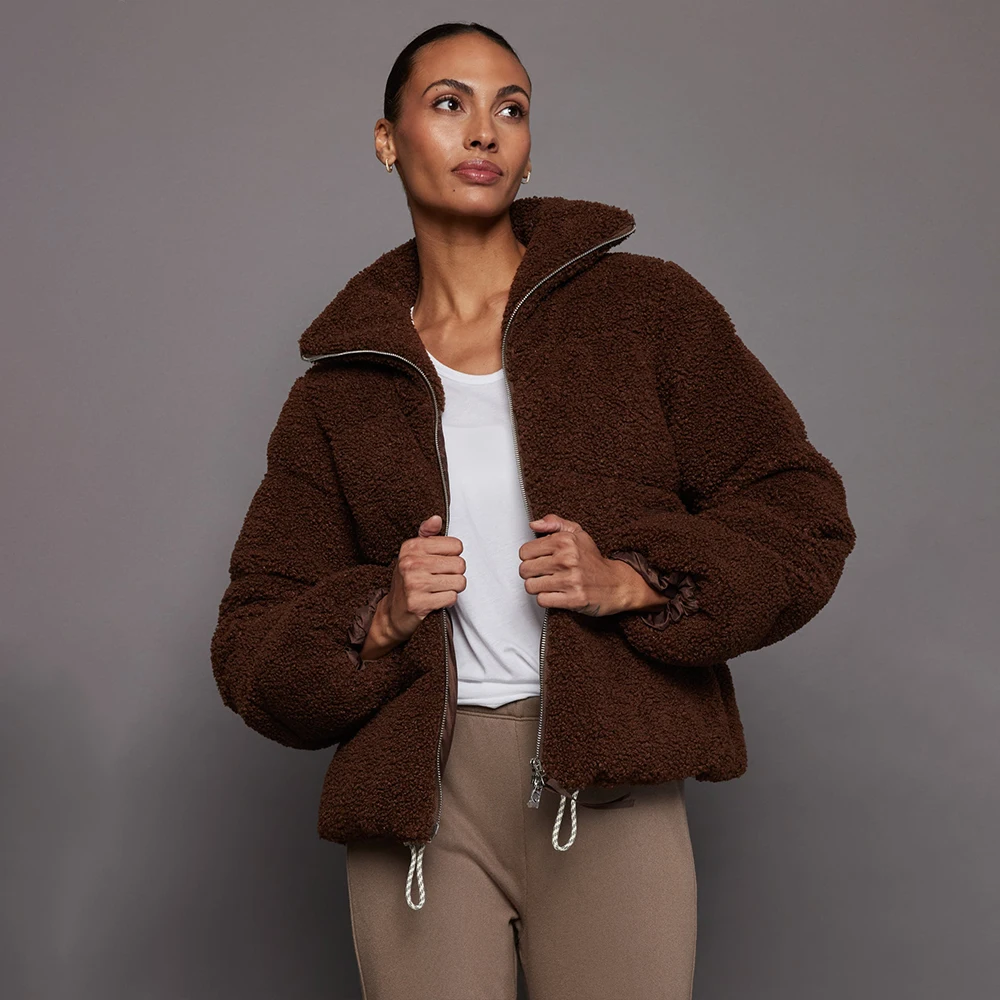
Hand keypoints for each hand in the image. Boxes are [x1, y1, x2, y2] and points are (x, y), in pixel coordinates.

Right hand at [362, 514, 465, 657]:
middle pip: (460, 564)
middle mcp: (411, 562)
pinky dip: (447, 600)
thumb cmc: (408, 579)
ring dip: (453, 588)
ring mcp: (414, 583)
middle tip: (442, 578)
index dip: (453, 556)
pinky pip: (451, 597)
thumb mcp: (414, 553)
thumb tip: (437, 518)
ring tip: (439, 588)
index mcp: (412, 547)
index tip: (442, 562)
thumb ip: (427, 534)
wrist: (393, 612)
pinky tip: (436, 599)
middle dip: (455, 574)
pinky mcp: (418, 603)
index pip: (456, 545)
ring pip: (459, 582)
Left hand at [518, 513, 635, 616]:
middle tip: (543, 574)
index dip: (529, 558)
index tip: (539, 560)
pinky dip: (546, 599)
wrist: (617, 583)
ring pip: (531, 586)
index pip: (525, 551)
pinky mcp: (573, 598)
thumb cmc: (594, 561)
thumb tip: (534, 524)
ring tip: (549, 584)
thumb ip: (555, 524)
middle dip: (531, 574)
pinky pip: (542, 600)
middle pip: (525, 570)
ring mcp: (571, 579)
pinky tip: (555, 593)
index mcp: (565, 541)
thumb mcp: (578, 534)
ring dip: (537, 587)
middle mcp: (567, 559)